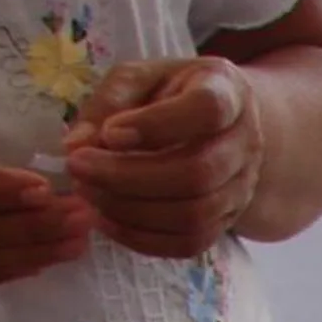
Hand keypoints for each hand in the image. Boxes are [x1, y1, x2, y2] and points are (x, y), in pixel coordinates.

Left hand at [65, 59, 262, 257]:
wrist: (219, 129)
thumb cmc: (173, 95)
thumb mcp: (139, 79)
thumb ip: (109, 103)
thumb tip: (76, 144)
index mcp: (227, 93)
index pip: (207, 110)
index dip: (157, 125)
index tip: (110, 133)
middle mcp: (245, 144)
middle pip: (198, 173)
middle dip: (128, 176)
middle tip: (78, 167)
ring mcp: (242, 188)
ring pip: (194, 215)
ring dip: (131, 209)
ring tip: (88, 192)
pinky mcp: (227, 222)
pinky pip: (189, 243)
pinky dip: (143, 238)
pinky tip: (107, 219)